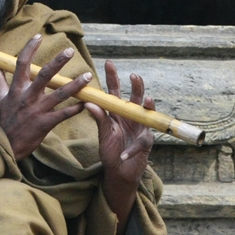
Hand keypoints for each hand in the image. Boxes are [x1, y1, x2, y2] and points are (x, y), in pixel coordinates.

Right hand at [0, 34, 92, 159]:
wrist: (4, 145)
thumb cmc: (3, 121)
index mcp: (16, 89)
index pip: (22, 64)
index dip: (30, 49)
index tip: (39, 36)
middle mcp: (28, 97)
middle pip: (44, 75)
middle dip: (58, 62)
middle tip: (70, 51)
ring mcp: (37, 110)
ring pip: (59, 94)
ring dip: (75, 85)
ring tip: (87, 76)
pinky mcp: (45, 124)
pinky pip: (63, 115)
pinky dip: (75, 109)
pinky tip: (86, 103)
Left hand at [84, 61, 153, 234]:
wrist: (119, 171)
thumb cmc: (110, 150)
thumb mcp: (103, 134)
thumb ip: (99, 119)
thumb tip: (88, 103)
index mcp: (117, 112)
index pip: (115, 91)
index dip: (113, 77)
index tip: (109, 63)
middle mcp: (130, 116)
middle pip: (135, 98)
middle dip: (136, 86)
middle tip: (133, 76)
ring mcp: (140, 128)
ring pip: (146, 114)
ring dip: (146, 107)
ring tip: (146, 100)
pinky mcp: (146, 143)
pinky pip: (140, 143)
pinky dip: (131, 149)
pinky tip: (124, 153)